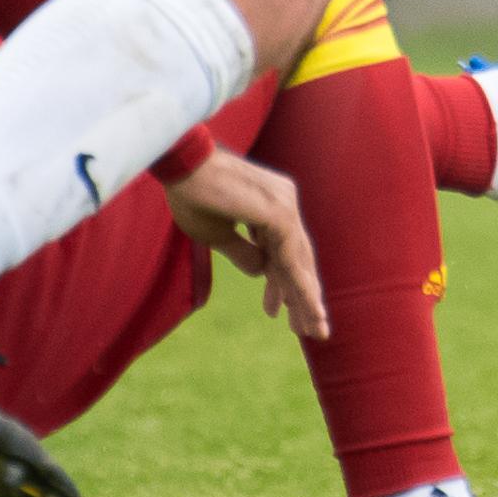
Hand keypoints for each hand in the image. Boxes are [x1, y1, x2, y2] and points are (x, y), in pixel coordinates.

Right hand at [162, 150, 327, 337]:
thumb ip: (242, 252)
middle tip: (314, 330)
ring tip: (315, 329)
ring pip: (298, 261)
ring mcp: (284, 204)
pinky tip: (304, 306)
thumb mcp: (218, 234)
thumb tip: (259, 272)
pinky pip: (290, 256)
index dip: (282, 285)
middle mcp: (285, 201)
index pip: (284, 252)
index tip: (275, 313)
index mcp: (274, 204)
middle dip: (303, 296)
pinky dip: (298, 284)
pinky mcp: (276, 212)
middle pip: (298, 258)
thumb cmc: (193, 195)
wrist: (182, 167)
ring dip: (306, 297)